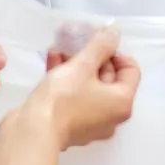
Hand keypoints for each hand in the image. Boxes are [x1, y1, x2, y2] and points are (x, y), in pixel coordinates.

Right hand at [25, 27, 140, 148]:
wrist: (34, 131)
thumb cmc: (63, 98)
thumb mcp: (82, 65)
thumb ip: (101, 46)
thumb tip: (114, 33)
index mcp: (122, 102)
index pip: (131, 70)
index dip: (114, 51)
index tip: (96, 43)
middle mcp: (112, 116)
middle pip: (109, 78)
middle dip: (90, 56)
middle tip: (74, 41)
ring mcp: (92, 124)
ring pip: (89, 87)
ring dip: (76, 66)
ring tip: (59, 48)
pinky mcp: (73, 126)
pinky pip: (77, 98)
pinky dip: (68, 81)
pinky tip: (52, 62)